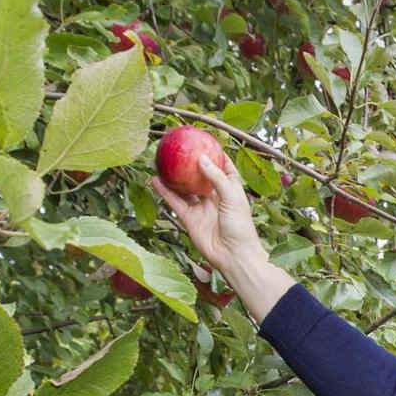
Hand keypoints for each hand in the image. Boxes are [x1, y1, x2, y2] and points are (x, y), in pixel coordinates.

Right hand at [152, 157, 290, 318]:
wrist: (233, 256)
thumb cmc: (240, 226)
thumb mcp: (232, 197)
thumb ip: (216, 178)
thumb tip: (200, 158)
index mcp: (231, 189)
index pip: (224, 167)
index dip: (216, 153)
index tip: (205, 139)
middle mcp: (215, 196)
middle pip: (201, 175)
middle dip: (191, 162)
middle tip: (179, 147)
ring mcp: (201, 207)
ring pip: (185, 187)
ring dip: (174, 176)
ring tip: (162, 160)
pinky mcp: (189, 219)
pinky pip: (175, 201)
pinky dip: (165, 191)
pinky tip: (155, 180)